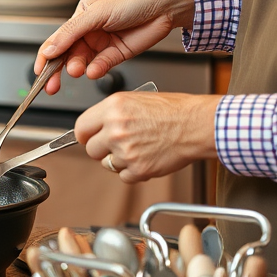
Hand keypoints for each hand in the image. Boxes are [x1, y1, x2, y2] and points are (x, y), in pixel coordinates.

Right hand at [35, 0, 195, 93]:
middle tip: (52, 85)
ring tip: (77, 70)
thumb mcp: (96, 14)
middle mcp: (89, 31)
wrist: (165, 7)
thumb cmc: (133, 0)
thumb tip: (49, 50)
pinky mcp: (116, 55)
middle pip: (66, 54)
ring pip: (82, 62)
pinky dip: (96, 71)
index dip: (45, 57)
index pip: (56, 39)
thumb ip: (71, 33)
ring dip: (77, 68)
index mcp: (80, 16)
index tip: (39, 74)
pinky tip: (95, 70)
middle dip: (58, 70)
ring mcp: (102, 44)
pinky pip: (100, 66)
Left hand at [75, 89, 220, 182]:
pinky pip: (124, 176)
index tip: (90, 138)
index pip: (81, 128)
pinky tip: (147, 157)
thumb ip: (113, 113)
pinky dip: (134, 172)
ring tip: (139, 148)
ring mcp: (126, 151)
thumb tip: (98, 125)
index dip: (86, 135)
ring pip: (107, 164)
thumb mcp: (136, 99)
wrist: (196, 125)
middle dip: (102, 149)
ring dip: (119, 160)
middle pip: (91, 149)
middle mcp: (115, 129)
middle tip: (118, 144)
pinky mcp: (138, 169)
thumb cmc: (174, 111)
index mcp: (113, 108)